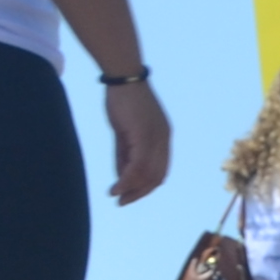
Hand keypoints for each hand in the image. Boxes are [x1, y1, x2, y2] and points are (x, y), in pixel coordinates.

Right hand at [100, 80, 172, 205]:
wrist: (123, 78)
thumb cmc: (123, 102)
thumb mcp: (124, 133)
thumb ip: (125, 154)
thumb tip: (122, 176)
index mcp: (162, 138)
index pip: (160, 170)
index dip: (146, 186)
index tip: (130, 195)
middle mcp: (163, 139)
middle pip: (157, 176)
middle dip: (140, 192)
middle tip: (122, 201)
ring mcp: (155, 137)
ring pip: (148, 173)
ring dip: (132, 189)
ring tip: (117, 196)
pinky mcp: (144, 135)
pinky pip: (138, 165)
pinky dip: (127, 180)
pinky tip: (116, 187)